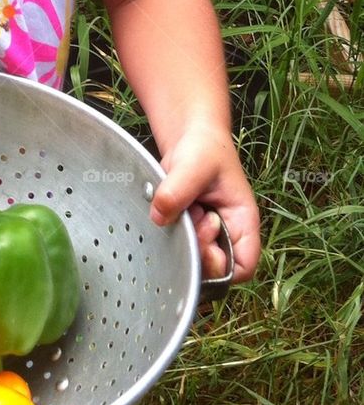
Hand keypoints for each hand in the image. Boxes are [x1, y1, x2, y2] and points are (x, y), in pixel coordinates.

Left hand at [150, 129, 259, 282]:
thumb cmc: (204, 148)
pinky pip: (176, 242)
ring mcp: (205, 233)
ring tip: (182, 206)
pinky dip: (168, 229)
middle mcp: (226, 233)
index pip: (244, 267)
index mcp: (243, 222)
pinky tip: (170, 208)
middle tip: (189, 215)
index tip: (203, 237)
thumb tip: (160, 217)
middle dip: (196, 246)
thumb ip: (178, 191)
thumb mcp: (193, 165)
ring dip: (181, 236)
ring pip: (192, 256)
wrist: (189, 137)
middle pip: (213, 267)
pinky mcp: (186, 228)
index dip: (222, 265)